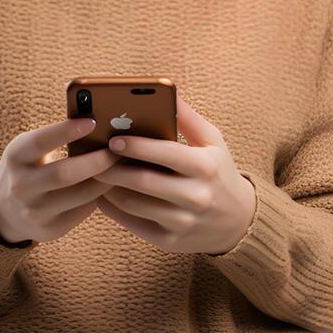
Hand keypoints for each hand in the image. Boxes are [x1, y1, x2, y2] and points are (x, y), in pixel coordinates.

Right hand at [0, 116, 120, 244]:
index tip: (92, 121)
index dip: (67, 130)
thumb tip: (96, 122)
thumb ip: (54, 138)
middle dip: (97, 161)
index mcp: (16, 156)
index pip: (41, 141)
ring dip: (105, 180)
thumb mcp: (30, 149)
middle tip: (117, 150)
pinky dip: (99, 196)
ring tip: (121, 167)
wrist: (4, 210)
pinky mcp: (49, 230)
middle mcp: (21, 186)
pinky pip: (82, 211)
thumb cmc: (28, 166)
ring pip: (80, 196)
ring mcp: (34, 211)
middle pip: (65, 173)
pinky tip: (111, 185)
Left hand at [95, 95, 256, 255]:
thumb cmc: (219, 171)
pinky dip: (113, 210)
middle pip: (145, 182)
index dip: (138, 146)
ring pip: (135, 205)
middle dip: (115, 168)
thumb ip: (188, 118)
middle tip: (94, 156)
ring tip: (94, 172)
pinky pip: (133, 224)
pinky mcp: (170, 241)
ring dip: (109, 189)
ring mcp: (182, 222)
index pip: (167, 154)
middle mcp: (195, 196)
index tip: (114, 138)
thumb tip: (167, 91)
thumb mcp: (212, 141)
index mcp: (205, 166)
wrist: (238, 222)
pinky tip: (101, 195)